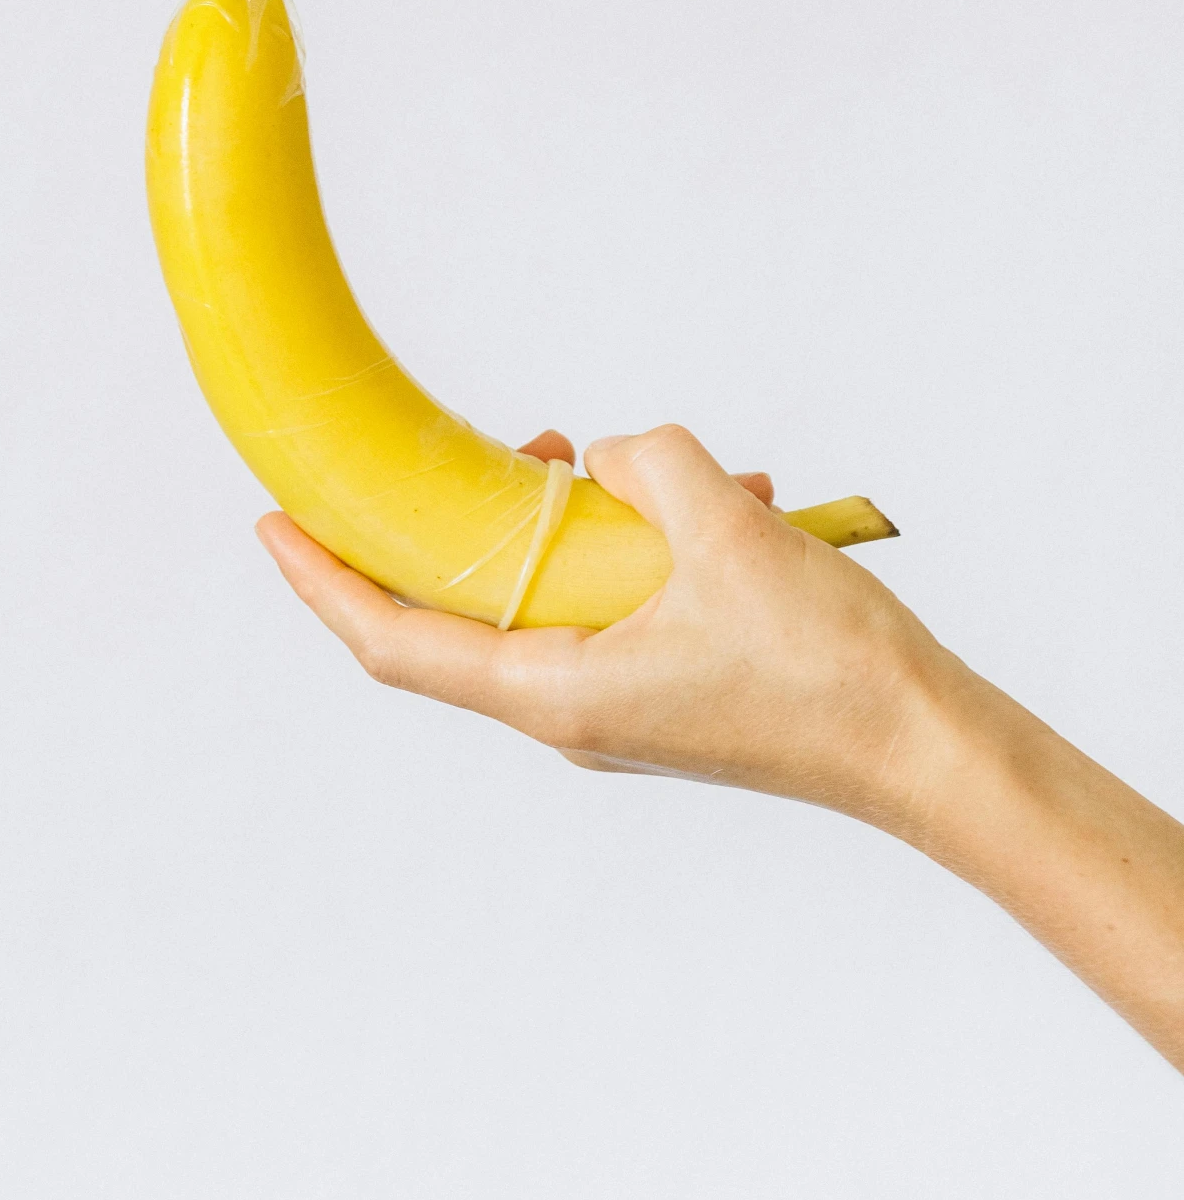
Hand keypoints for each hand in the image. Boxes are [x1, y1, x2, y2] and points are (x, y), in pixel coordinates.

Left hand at [257, 423, 952, 828]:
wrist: (927, 751)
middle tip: (524, 447)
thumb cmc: (827, 665)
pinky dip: (652, 548)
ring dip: (588, 523)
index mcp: (553, 694)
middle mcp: (568, 713)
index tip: (270, 521)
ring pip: (559, 597)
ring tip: (661, 470)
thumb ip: (648, 466)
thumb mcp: (726, 530)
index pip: (394, 641)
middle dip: (475, 519)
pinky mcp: (670, 695)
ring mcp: (620, 710)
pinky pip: (624, 606)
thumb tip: (614, 458)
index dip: (322, 582)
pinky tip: (728, 502)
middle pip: (469, 612)